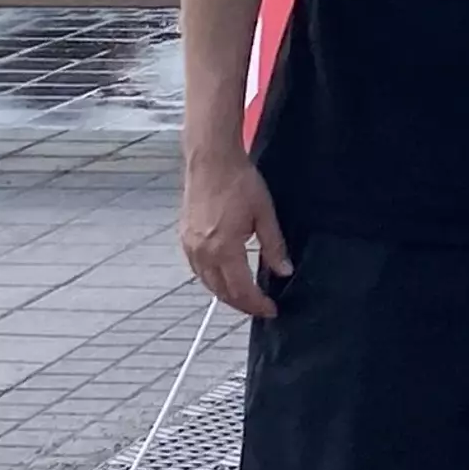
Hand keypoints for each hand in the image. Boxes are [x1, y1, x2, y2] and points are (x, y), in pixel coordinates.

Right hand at [180, 151, 288, 318]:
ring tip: (246, 296)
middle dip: (242, 304)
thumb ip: (274, 246)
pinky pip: (198, 270)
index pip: (241, 290)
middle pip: (221, 292)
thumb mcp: (265, 214)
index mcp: (224, 249)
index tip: (271, 309)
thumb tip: (283, 271)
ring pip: (207, 283)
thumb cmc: (240, 182)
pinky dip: (212, 280)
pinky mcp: (184, 237)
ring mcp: (190, 246)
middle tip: (260, 307)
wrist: (212, 160)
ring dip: (226, 294)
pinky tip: (225, 277)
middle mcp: (202, 253)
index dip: (257, 304)